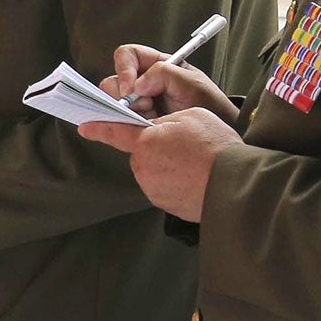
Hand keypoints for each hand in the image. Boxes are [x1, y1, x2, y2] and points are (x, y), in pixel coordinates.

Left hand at [77, 108, 242, 221]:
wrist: (234, 184)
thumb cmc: (215, 147)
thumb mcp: (191, 116)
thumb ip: (166, 120)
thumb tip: (159, 129)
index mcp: (145, 142)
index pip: (114, 132)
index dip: (99, 128)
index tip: (85, 127)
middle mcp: (142, 167)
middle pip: (142, 153)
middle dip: (157, 148)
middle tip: (185, 146)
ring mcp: (151, 188)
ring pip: (153, 171)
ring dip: (167, 166)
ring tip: (194, 164)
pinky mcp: (163, 203)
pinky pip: (164, 187)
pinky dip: (175, 182)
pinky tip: (195, 178)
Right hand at [101, 44, 238, 122]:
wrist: (216, 129)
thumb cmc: (209, 105)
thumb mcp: (192, 83)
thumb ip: (165, 74)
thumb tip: (137, 83)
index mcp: (157, 64)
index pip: (128, 55)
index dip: (124, 68)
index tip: (130, 87)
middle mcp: (144, 81)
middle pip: (114, 79)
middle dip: (125, 95)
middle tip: (145, 105)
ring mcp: (139, 102)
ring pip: (115, 101)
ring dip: (129, 110)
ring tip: (151, 116)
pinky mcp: (136, 120)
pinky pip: (120, 120)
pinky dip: (130, 124)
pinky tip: (149, 124)